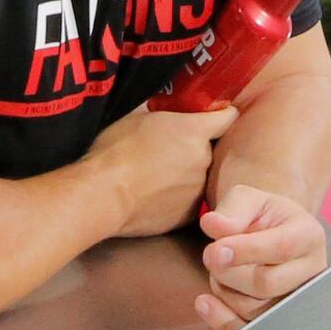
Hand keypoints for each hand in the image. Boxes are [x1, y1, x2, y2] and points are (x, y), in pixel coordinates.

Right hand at [82, 101, 238, 237]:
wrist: (104, 196)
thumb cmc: (114, 153)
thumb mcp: (137, 118)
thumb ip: (164, 117)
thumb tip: (168, 117)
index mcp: (194, 131)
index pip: (227, 117)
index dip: (220, 114)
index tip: (213, 116)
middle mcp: (204, 159)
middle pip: (209, 149)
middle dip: (193, 148)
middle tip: (167, 149)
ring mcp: (198, 190)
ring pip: (198, 176)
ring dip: (184, 174)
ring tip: (155, 176)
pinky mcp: (188, 215)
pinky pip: (188, 200)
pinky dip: (176, 197)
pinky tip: (153, 195)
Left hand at [193, 185, 328, 329]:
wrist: (272, 238)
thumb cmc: (260, 217)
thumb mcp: (249, 200)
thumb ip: (232, 209)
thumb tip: (213, 225)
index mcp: (308, 235)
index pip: (281, 248)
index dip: (244, 252)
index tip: (213, 250)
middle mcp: (312, 272)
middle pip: (266, 284)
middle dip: (229, 272)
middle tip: (210, 256)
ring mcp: (297, 302)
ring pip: (255, 309)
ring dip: (224, 290)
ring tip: (221, 270)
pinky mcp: (279, 322)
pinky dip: (221, 319)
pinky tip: (204, 303)